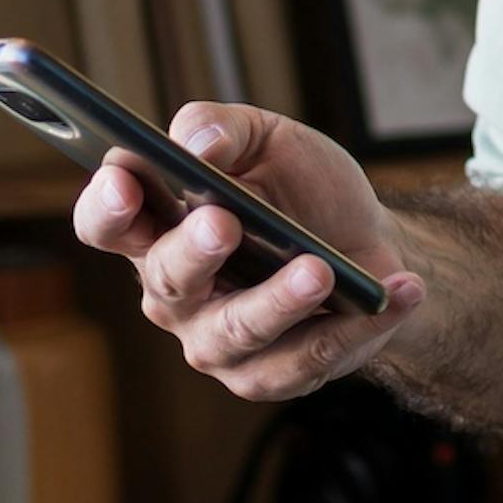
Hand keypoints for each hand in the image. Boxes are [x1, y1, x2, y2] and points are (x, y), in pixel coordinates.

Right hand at [72, 103, 426, 402]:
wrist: (366, 240)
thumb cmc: (300, 191)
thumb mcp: (266, 139)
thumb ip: (222, 127)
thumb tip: (199, 143)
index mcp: (156, 230)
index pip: (106, 223)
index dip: (106, 205)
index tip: (125, 179)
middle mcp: (174, 295)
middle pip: (168, 281)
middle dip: (193, 252)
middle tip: (224, 222)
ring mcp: (218, 342)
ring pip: (237, 331)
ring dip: (279, 301)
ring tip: (319, 271)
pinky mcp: (273, 375)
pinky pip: (308, 358)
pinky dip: (356, 326)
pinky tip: (396, 292)